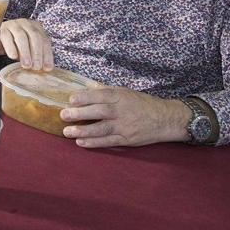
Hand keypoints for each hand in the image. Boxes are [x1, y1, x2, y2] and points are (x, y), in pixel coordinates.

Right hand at [0, 17, 53, 69]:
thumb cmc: (15, 45)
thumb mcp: (28, 50)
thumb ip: (35, 55)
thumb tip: (44, 68)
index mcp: (36, 27)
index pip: (44, 41)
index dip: (47, 55)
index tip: (47, 68)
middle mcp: (26, 24)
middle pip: (35, 37)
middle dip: (37, 53)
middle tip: (36, 67)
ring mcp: (13, 25)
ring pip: (21, 36)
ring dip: (25, 52)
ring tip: (26, 65)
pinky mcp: (2, 29)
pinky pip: (6, 37)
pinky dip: (11, 48)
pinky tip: (13, 56)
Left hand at [61, 87, 190, 148]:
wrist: (165, 119)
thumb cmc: (142, 103)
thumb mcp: (125, 92)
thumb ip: (105, 90)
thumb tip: (86, 86)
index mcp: (121, 97)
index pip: (102, 95)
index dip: (86, 97)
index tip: (71, 99)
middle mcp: (122, 111)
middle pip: (100, 112)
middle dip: (80, 114)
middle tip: (64, 115)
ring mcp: (125, 127)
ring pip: (102, 129)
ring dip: (83, 131)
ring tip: (67, 132)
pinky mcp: (127, 139)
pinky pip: (108, 141)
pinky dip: (94, 143)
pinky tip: (81, 142)